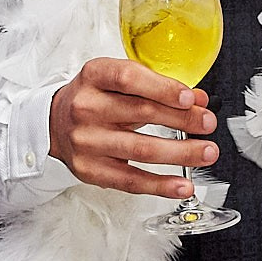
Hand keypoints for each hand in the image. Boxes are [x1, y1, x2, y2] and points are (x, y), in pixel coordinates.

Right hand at [47, 57, 216, 196]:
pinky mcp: (90, 170)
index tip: (190, 98)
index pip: (129, 79)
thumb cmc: (94, 98)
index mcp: (94, 76)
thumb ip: (158, 87)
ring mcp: (86, 141)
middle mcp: (86, 107)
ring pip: (141, 149)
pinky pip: (131, 180)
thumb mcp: (120, 82)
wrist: (53, 124)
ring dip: (181, 153)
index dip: (162, 88)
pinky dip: (161, 185)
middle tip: (208, 123)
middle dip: (183, 120)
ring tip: (207, 152)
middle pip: (141, 114)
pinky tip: (182, 184)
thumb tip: (198, 101)